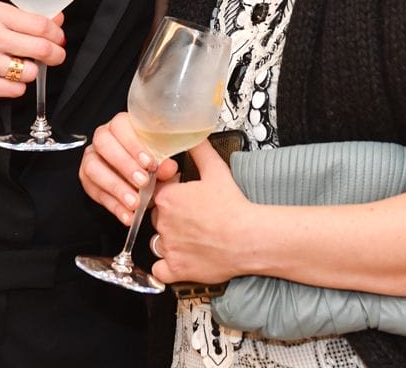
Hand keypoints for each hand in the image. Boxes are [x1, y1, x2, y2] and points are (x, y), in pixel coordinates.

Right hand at [0, 1, 65, 102]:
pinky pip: (16, 90)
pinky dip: (17, 87)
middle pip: (40, 48)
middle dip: (55, 55)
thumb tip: (56, 20)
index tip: (59, 39)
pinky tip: (6, 78)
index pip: (39, 24)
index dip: (56, 34)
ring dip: (30, 72)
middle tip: (55, 56)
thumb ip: (23, 19)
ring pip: (30, 72)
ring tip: (18, 67)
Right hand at [78, 111, 179, 224]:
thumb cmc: (149, 164)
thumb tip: (168, 167)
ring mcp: (91, 157)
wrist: (139, 179)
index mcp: (122, 126)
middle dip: (124, 165)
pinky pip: (95, 191)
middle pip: (104, 144)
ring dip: (116, 187)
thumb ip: (164, 165)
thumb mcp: (160, 163)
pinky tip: (127, 215)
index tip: (149, 163)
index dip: (133, 144)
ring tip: (134, 203)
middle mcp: (103, 138)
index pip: (121, 125)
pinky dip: (113, 206)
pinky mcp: (86, 178)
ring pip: (94, 168)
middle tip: (142, 182)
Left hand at [148, 139, 252, 285]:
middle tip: (193, 215)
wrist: (248, 237)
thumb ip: (199, 150)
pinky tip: (179, 259)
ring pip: (158, 241)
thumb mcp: (216, 169)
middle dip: (170, 215)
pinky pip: (159, 270)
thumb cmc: (233, 205)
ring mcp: (168, 247)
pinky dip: (165, 267)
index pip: (156, 191)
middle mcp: (162, 222)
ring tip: (192, 236)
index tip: (185, 194)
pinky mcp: (175, 269)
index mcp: (167, 198)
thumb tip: (193, 135)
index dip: (171, 191)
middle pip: (157, 216)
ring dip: (169, 239)